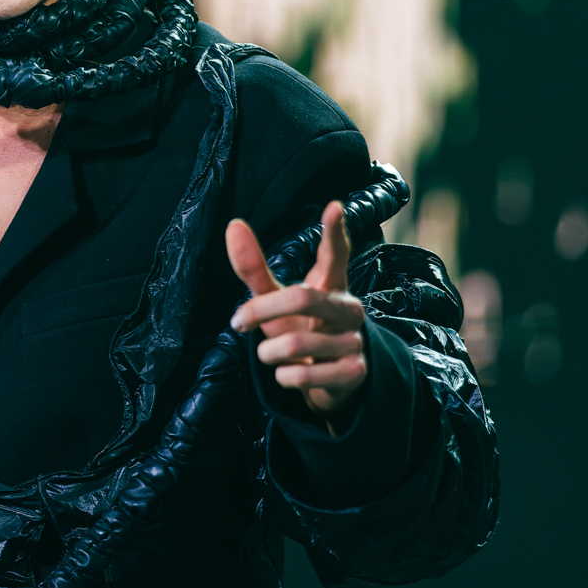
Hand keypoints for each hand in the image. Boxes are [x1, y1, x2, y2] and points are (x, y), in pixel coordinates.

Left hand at [225, 201, 367, 422]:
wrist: (326, 381)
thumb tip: (233, 224)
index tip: (334, 206)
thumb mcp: (274, 299)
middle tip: (237, 322)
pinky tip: (289, 374)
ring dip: (269, 353)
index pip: (334, 254)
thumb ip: (254, 268)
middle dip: (262, 311)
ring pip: (296, 344)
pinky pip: (305, 375)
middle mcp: (347, 308)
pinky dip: (284, 377)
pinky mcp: (354, 372)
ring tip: (271, 354)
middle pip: (302, 297)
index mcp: (330, 284)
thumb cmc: (298, 328)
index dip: (334, 232)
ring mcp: (354, 340)